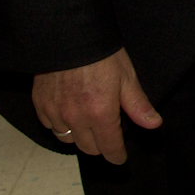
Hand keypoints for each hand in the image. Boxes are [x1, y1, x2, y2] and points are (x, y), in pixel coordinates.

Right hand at [32, 48, 161, 164]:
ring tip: (89, 125)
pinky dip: (61, 125)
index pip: (109, 146)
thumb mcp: (127, 77)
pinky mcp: (40, 104)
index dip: (116, 155)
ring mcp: (55, 112)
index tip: (119, 158)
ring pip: (67, 139)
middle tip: (108, 135)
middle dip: (101, 146)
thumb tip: (154, 124)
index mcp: (101, 113)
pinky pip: (50, 126)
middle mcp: (76, 118)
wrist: (68, 36)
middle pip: (88, 147)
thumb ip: (138, 105)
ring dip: (80, 137)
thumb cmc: (101, 54)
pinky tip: (69, 114)